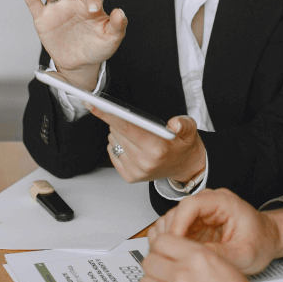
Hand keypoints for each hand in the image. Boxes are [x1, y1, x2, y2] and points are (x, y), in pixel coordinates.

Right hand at [17, 0, 126, 90]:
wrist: (80, 63)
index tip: (93, 9)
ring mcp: (57, 8)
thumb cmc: (97, 47)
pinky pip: (34, 2)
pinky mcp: (43, 18)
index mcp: (90, 4)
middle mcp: (73, 2)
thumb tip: (120, 13)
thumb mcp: (111, 39)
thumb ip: (118, 26)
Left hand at [87, 107, 205, 183]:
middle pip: (117, 132)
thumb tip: (174, 124)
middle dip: (120, 121)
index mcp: (157, 149)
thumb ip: (183, 123)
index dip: (108, 114)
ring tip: (136, 134)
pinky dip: (118, 144)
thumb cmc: (183, 144)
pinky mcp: (129, 177)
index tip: (93, 105)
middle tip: (133, 120)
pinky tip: (132, 144)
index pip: (127, 127)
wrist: (184, 166)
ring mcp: (135, 171)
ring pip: (113, 141)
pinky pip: (112, 152)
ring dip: (119, 133)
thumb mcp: (189, 129)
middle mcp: (144, 163)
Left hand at [139, 234, 275, 281]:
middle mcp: (182, 276)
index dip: (161, 249)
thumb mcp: (229, 271)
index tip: (163, 257)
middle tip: (163, 279)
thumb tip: (182, 260)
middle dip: (155, 270)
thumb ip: (202, 261)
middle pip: (149, 262)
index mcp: (199, 258)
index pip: (162, 241)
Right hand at [147, 189, 282, 274]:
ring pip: (171, 220)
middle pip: (176, 211)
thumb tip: (195, 259)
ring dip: (168, 239)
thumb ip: (221, 255)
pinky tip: (175, 256)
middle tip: (170, 256)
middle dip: (170, 234)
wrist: (269, 239)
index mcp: (222, 202)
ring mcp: (200, 213)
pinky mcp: (195, 225)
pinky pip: (175, 230)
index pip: (190, 205)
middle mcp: (208, 203)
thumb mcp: (245, 254)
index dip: (178, 224)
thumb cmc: (262, 241)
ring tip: (172, 259)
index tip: (174, 244)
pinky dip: (171, 242)